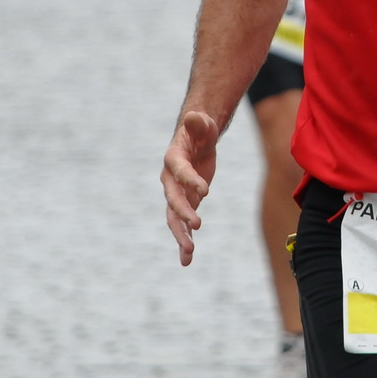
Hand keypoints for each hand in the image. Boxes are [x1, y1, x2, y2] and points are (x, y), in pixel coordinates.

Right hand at [161, 110, 219, 265]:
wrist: (196, 141)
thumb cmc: (201, 130)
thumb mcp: (203, 125)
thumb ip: (198, 123)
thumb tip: (194, 116)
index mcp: (174, 159)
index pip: (180, 171)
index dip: (191, 180)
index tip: (206, 191)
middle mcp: (170, 179)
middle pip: (173, 199)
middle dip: (183, 212)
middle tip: (196, 224)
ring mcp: (177, 194)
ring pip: (174, 218)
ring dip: (181, 235)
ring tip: (189, 254)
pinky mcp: (186, 203)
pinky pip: (183, 225)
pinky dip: (185, 242)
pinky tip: (187, 261)